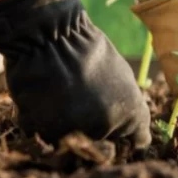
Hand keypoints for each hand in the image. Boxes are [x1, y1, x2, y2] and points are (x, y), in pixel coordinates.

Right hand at [0, 0, 150, 147]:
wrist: (50, 36)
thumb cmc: (89, 49)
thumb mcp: (122, 74)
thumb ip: (127, 105)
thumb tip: (127, 124)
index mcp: (130, 115)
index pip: (137, 141)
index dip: (128, 136)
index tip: (122, 132)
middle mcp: (104, 129)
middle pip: (101, 140)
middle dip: (94, 125)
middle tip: (82, 96)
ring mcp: (72, 132)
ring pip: (70, 139)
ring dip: (65, 124)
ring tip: (60, 93)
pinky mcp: (41, 130)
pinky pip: (42, 131)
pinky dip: (40, 118)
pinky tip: (42, 94)